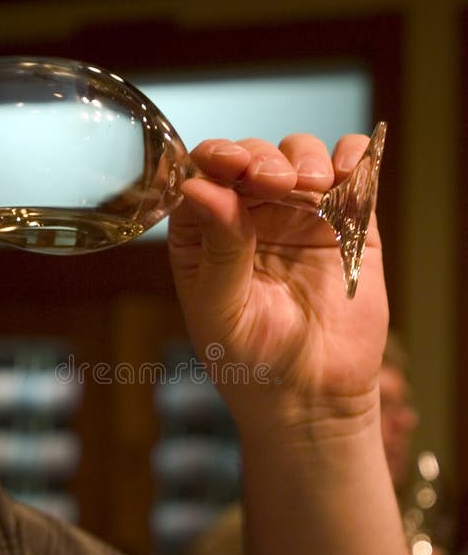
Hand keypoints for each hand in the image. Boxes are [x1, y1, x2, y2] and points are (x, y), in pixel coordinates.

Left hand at [168, 133, 388, 423]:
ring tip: (314, 186)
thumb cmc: (253, 362)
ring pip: (299, 157)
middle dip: (263, 159)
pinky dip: (355, 159)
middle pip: (252, 157)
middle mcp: (249, 216)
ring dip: (305, 158)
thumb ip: (218, 249)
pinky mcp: (347, 224)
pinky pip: (352, 176)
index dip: (216, 159)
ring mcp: (299, 216)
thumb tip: (199, 186)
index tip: (233, 165)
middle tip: (279, 183)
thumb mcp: (223, 311)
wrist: (313, 397)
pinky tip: (350, 170)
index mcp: (206, 234)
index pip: (204, 177)